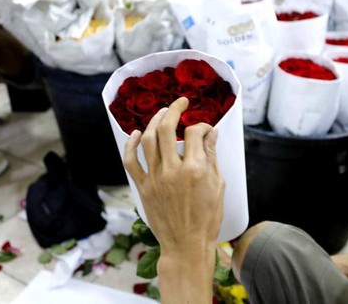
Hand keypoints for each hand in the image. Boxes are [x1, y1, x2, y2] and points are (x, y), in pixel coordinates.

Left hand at [124, 97, 224, 256]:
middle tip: (180, 102)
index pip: (194, 133)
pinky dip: (131, 144)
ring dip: (154, 121)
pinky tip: (137, 133)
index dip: (201, 126)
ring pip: (148, 140)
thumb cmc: (206, 219)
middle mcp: (172, 171)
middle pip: (167, 128)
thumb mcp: (217, 186)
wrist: (186, 245)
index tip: (204, 129)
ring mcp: (154, 179)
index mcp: (194, 170)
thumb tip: (211, 133)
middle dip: (173, 109)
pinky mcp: (142, 187)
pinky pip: (131, 161)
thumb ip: (211, 157)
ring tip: (162, 113)